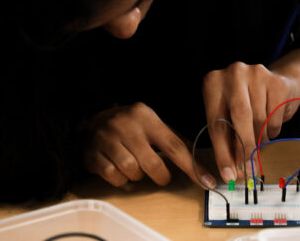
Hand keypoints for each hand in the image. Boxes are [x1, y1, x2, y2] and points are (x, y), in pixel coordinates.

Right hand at [84, 102, 215, 187]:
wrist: (92, 120)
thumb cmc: (131, 126)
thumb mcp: (152, 124)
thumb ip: (173, 140)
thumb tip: (198, 163)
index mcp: (146, 117)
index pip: (174, 145)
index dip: (192, 167)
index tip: (206, 182)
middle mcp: (127, 126)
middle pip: (152, 163)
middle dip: (161, 176)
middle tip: (161, 176)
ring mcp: (107, 138)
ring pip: (131, 171)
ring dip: (137, 176)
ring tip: (135, 167)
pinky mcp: (93, 153)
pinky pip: (113, 176)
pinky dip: (120, 179)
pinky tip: (119, 169)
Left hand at [202, 49, 299, 182]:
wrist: (277, 83)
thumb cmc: (247, 104)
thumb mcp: (229, 117)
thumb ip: (228, 140)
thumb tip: (231, 171)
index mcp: (213, 82)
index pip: (216, 123)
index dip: (222, 152)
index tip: (228, 174)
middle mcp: (233, 73)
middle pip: (239, 118)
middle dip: (244, 148)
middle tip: (249, 170)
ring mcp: (256, 74)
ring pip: (259, 120)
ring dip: (259, 139)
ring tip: (259, 141)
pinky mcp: (277, 82)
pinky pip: (275, 117)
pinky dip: (272, 130)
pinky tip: (270, 125)